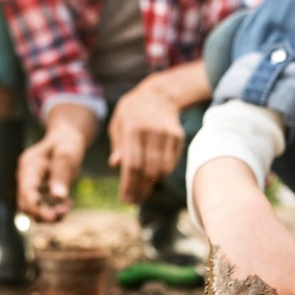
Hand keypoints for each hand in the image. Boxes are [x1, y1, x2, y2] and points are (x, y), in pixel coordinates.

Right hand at [16, 107, 94, 221]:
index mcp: (29, 166)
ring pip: (33, 208)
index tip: (53, 217)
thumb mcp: (67, 155)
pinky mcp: (37, 190)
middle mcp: (25, 177)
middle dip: (43, 214)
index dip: (37, 208)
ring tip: (67, 208)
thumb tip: (59, 197)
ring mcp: (30, 184)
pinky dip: (53, 209)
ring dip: (49, 213)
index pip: (27, 193)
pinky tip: (67, 204)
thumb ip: (62, 175)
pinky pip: (41, 205)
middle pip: (25, 204)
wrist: (66, 137)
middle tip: (65, 212)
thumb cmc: (66, 143)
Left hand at [108, 80, 183, 204]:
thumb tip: (116, 165)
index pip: (133, 164)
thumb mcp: (118, 124)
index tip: (126, 199)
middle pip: (148, 170)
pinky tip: (152, 177)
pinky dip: (161, 174)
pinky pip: (171, 163)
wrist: (159, 94)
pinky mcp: (178, 138)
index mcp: (133, 128)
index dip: (129, 184)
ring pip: (162, 170)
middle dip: (140, 190)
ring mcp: (167, 135)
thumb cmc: (132, 112)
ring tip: (142, 192)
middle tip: (134, 200)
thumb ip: (118, 145)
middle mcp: (152, 132)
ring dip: (151, 185)